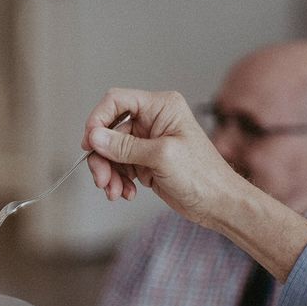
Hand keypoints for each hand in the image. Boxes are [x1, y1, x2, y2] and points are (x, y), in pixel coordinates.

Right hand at [82, 88, 246, 227]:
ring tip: (116, 192)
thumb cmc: (203, 176)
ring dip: (109, 174)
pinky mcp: (144, 162)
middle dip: (102, 157)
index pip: (117, 101)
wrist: (217, 203)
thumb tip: (95, 136)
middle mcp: (152, 121)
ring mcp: (147, 142)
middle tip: (102, 179)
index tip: (89, 143)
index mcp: (161, 107)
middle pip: (109, 131)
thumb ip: (126, 147)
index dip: (98, 120)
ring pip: (110, 152)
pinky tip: (127, 193)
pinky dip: (118, 182)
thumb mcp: (161, 157)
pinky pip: (119, 167)